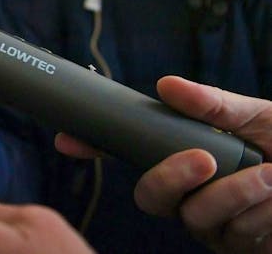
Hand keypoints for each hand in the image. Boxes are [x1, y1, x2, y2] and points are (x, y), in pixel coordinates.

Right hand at [56, 75, 271, 252]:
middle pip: (149, 195)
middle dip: (171, 177)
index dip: (94, 146)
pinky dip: (256, 211)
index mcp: (184, 155)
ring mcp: (212, 224)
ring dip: (234, 194)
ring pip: (193, 216)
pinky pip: (228, 233)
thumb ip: (213, 104)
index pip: (128, 152)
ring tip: (270, 175)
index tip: (68, 140)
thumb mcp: (257, 116)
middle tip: (205, 159)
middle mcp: (191, 192)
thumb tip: (166, 84)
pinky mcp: (236, 246)